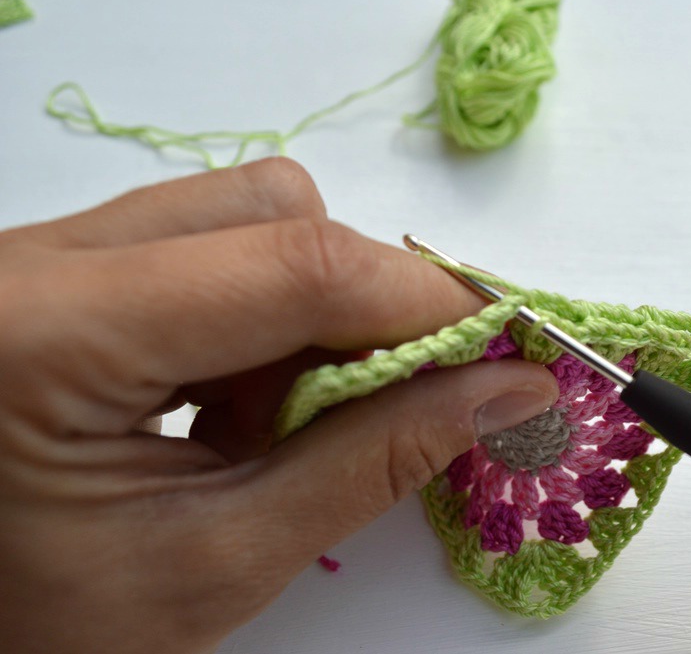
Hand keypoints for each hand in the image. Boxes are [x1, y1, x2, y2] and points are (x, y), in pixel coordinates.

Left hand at [0, 159, 557, 653]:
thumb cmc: (50, 628)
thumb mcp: (220, 562)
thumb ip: (375, 462)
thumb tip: (509, 390)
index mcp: (49, 336)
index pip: (290, 266)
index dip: (423, 302)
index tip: (506, 351)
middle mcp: (33, 261)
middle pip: (268, 212)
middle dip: (362, 302)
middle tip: (388, 403)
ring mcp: (39, 258)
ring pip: (239, 218)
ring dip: (308, 311)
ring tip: (279, 423)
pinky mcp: (57, 274)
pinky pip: (201, 249)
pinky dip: (256, 318)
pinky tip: (234, 405)